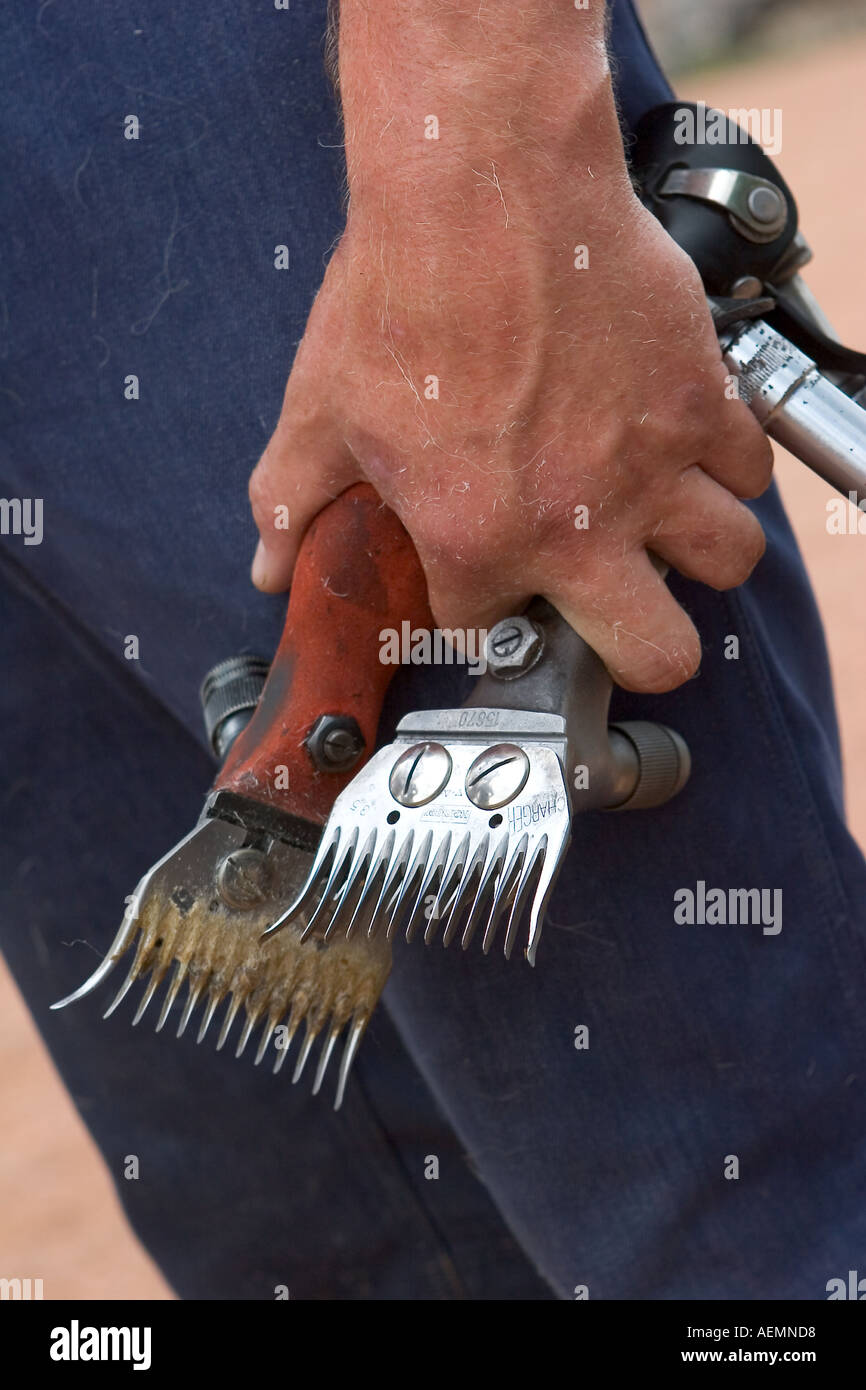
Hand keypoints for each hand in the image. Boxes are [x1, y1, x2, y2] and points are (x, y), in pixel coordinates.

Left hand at [249, 2, 771, 691]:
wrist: (479, 184)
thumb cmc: (399, 292)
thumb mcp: (322, 411)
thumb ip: (292, 504)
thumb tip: (268, 565)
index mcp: (477, 538)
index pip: (488, 627)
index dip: (476, 608)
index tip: (479, 582)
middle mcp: (577, 522)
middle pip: (655, 653)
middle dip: (638, 651)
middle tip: (613, 610)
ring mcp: (650, 463)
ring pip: (726, 564)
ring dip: (697, 560)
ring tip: (662, 530)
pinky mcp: (698, 397)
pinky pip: (749, 467)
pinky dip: (729, 467)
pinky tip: (690, 450)